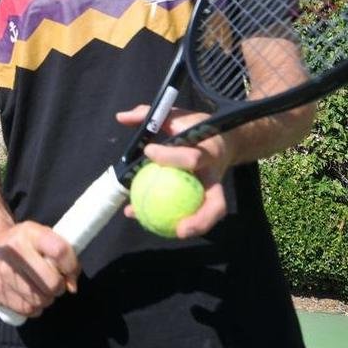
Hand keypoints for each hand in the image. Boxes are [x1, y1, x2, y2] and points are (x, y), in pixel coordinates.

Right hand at [0, 221, 79, 319]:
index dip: (71, 266)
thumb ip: (61, 254)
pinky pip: (26, 309)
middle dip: (58, 287)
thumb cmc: (22, 242)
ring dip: (45, 299)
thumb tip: (72, 287)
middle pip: (51, 282)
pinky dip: (32, 307)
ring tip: (39, 289)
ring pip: (39, 300)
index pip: (60, 251)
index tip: (70, 273)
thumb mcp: (41, 236)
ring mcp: (2, 273)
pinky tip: (27, 296)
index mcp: (29, 233)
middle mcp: (14, 252)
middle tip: (53, 283)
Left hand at [116, 105, 233, 238]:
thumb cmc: (196, 127)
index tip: (149, 151)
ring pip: (209, 213)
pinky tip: (142, 218)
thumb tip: (121, 117)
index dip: (171, 157)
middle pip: (215, 201)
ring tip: (169, 232)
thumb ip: (150, 114)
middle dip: (201, 217)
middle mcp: (214, 175)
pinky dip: (170, 218)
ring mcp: (212, 189)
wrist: (226, 139)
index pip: (192, 157)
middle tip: (179, 228)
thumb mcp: (176, 115)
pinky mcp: (205, 198)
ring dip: (193, 227)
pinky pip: (191, 212)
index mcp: (208, 150)